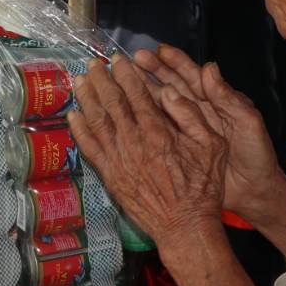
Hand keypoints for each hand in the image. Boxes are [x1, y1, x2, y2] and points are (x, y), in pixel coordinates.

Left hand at [68, 56, 227, 244]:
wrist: (185, 225)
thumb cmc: (203, 187)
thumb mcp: (211, 146)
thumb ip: (190, 116)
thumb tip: (168, 91)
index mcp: (159, 132)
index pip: (137, 94)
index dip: (126, 74)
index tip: (118, 60)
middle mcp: (134, 142)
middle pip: (112, 103)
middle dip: (102, 79)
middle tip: (95, 63)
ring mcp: (119, 160)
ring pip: (97, 121)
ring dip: (87, 98)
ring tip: (81, 80)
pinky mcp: (110, 176)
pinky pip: (89, 148)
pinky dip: (79, 130)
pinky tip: (73, 115)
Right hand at [132, 46, 285, 223]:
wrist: (255, 191)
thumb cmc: (257, 156)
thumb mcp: (248, 123)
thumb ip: (228, 98)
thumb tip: (209, 68)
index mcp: (217, 100)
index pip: (193, 76)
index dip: (176, 62)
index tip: (159, 50)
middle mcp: (200, 110)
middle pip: (172, 85)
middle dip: (153, 70)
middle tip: (134, 59)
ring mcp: (188, 128)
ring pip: (162, 104)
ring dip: (144, 90)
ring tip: (124, 78)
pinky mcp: (180, 146)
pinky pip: (159, 128)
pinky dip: (144, 118)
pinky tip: (128, 110)